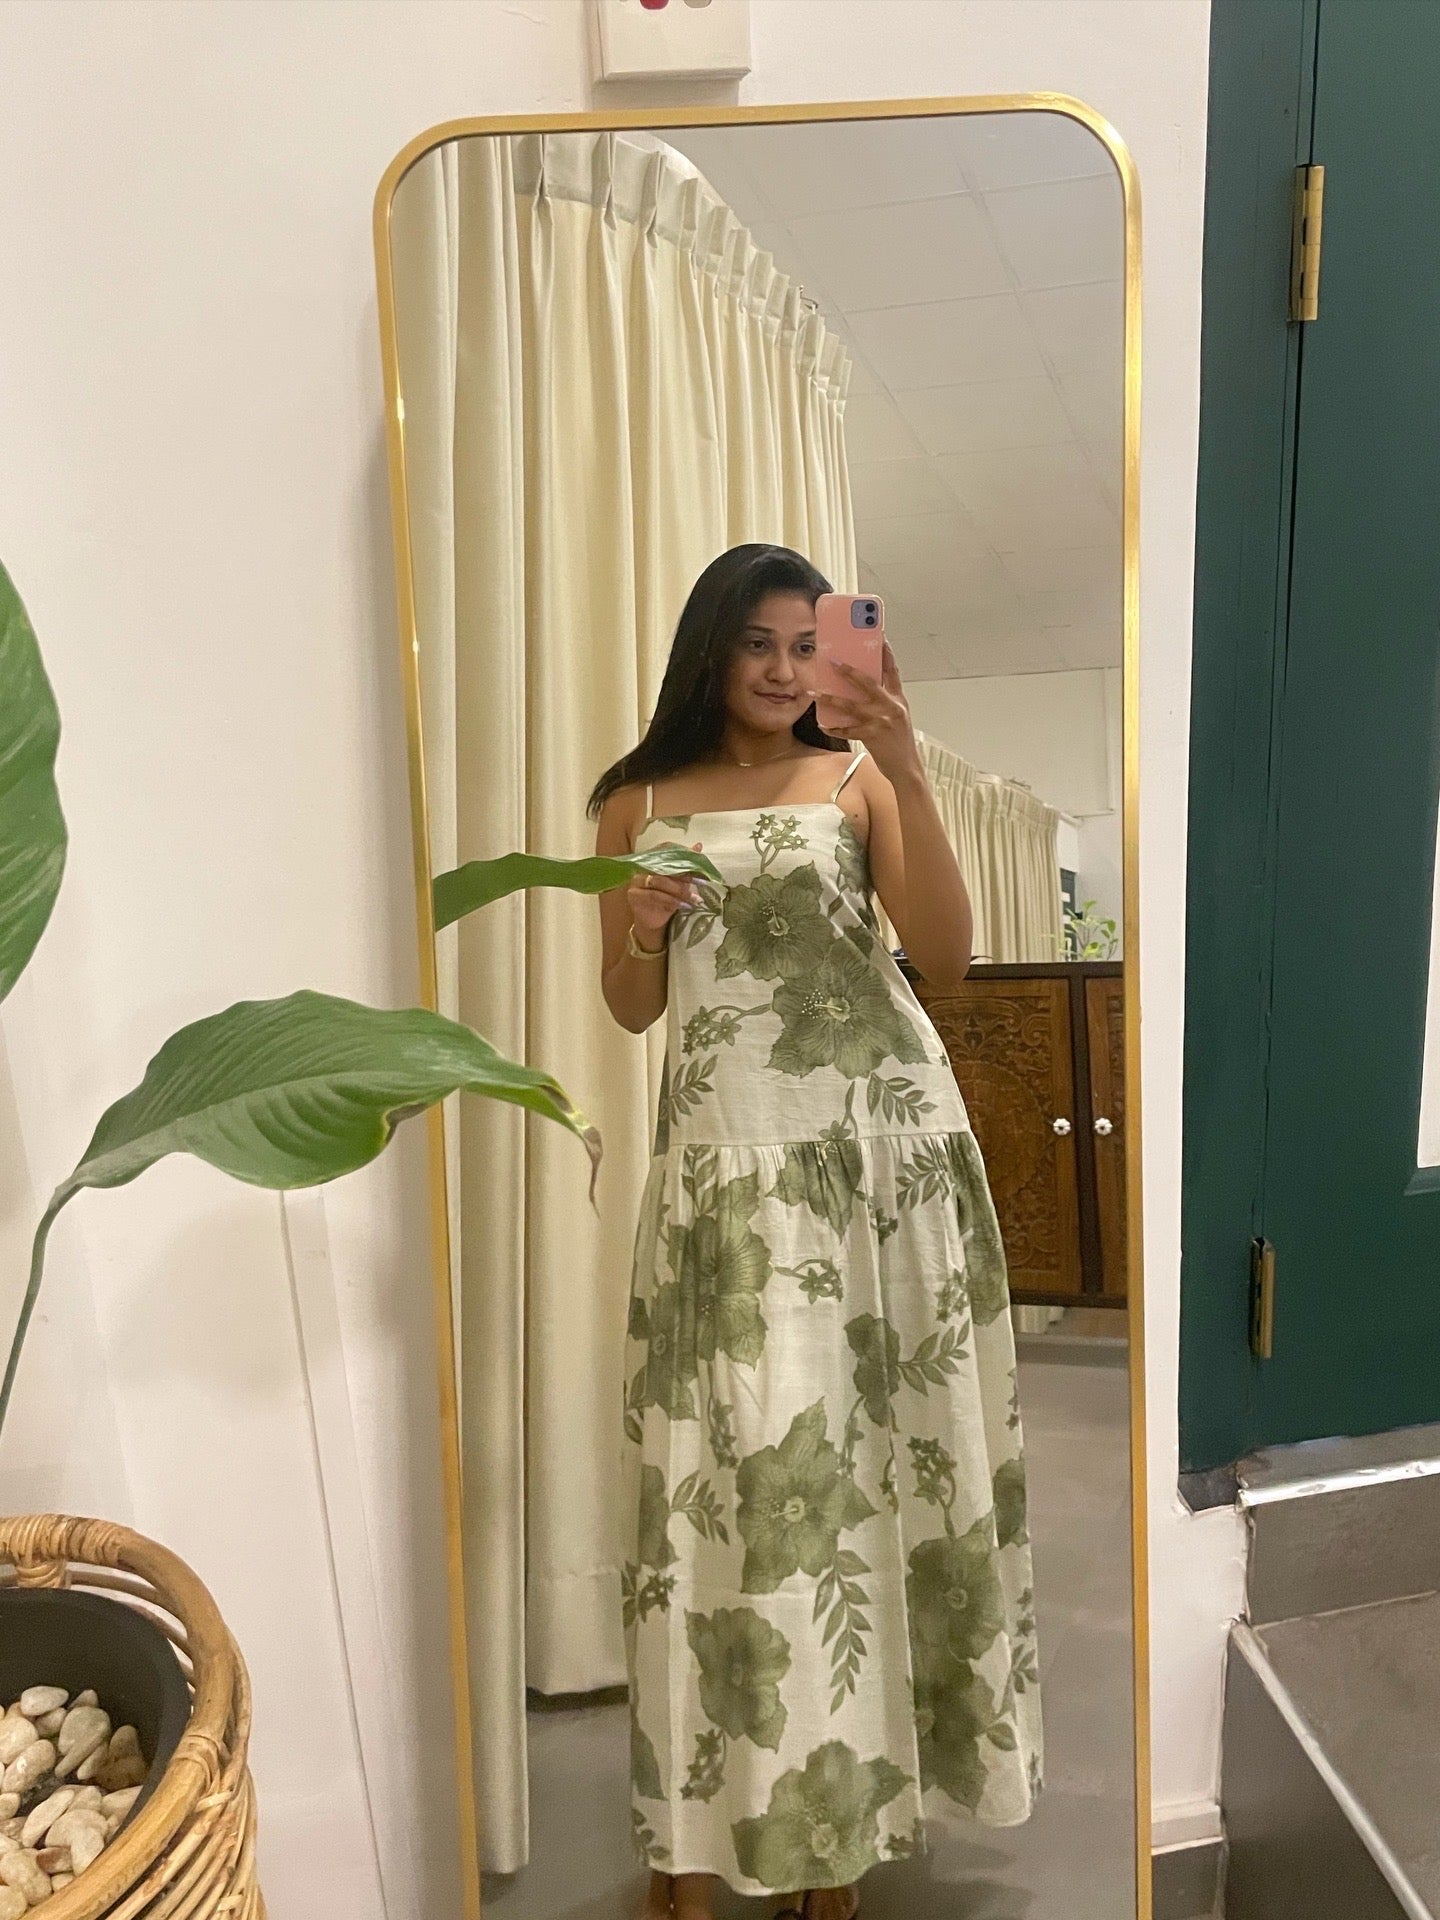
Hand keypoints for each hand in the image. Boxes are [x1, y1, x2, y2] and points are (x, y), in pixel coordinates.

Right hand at [627, 843, 704, 952]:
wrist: (654, 922)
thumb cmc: (666, 900)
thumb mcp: (679, 882)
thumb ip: (686, 865)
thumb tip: (698, 845)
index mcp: (652, 860)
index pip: (665, 849)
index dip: (682, 853)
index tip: (697, 862)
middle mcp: (642, 868)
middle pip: (664, 867)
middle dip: (685, 875)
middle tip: (701, 882)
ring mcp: (636, 881)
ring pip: (660, 882)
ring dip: (680, 890)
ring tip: (696, 899)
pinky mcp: (634, 895)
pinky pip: (654, 896)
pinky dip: (672, 901)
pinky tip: (685, 906)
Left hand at [811, 642, 921, 785]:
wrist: (906, 768)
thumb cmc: (899, 743)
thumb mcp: (897, 717)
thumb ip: (883, 702)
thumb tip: (858, 690)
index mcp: (898, 699)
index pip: (892, 671)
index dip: (886, 653)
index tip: (878, 637)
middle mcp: (891, 707)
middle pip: (868, 682)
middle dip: (848, 671)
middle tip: (833, 661)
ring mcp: (882, 721)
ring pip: (851, 705)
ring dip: (831, 699)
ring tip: (815, 693)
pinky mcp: (872, 736)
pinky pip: (847, 729)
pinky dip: (833, 727)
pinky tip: (823, 724)